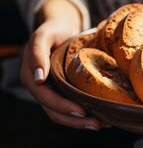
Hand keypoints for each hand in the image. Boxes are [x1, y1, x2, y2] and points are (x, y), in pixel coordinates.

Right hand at [20, 0, 100, 129]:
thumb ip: (37, 52)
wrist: (61, 28)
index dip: (63, 106)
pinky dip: (82, 116)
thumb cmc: (54, 29)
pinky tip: (100, 118)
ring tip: (100, 124)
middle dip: (75, 120)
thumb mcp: (44, 34)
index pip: (46, 97)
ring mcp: (51, 91)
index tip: (82, 111)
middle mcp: (39, 87)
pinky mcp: (62, 91)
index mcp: (31, 75)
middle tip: (97, 123)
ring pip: (61, 114)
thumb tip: (38, 80)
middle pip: (54, 110)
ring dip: (80, 123)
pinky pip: (69, 107)